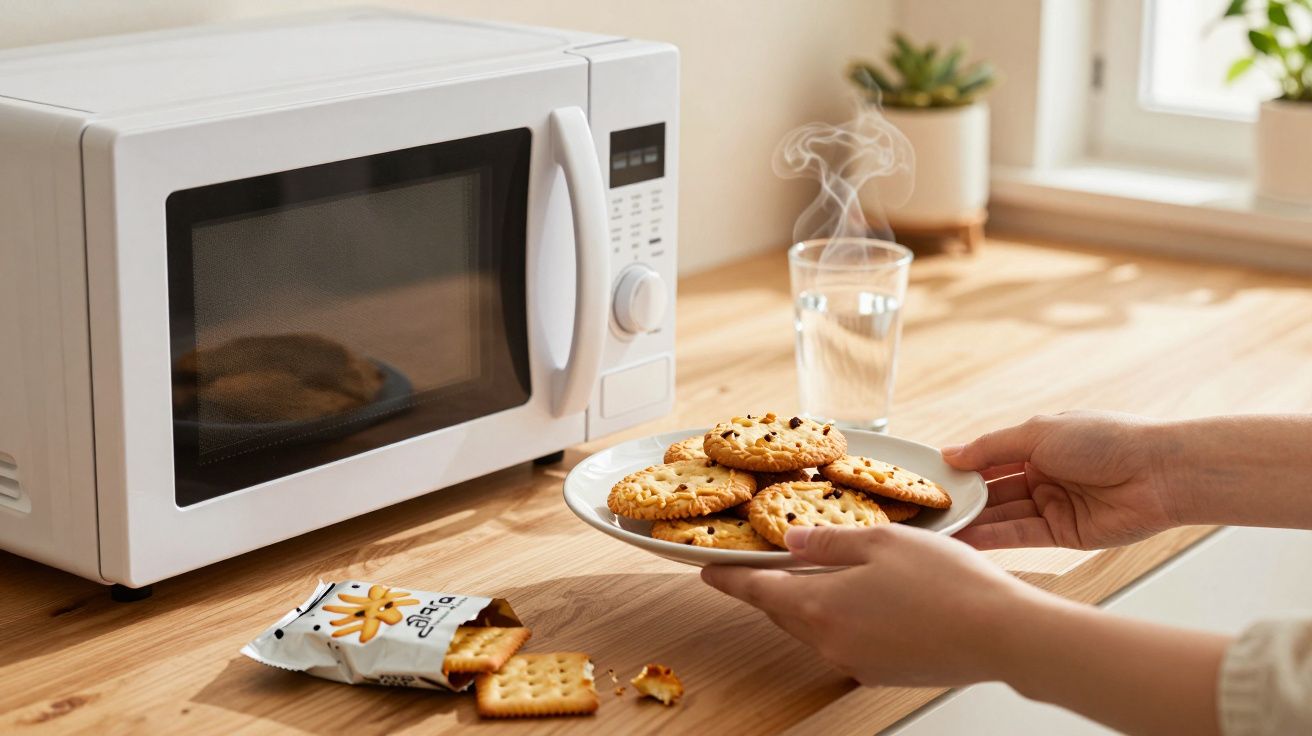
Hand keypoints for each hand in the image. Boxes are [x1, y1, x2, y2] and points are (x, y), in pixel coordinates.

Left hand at [701, 524, 1044, 687]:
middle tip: (755, 568)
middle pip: (782, 611)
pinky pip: (844, 642)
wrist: (1002, 635)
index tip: (707, 570)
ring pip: (813, 628)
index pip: (757, 590)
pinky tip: (862, 599)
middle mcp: (830, 641)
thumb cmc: (948, 583)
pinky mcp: (883, 671)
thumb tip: (793, 540)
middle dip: (767, 589)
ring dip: (806, 603)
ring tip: (814, 575)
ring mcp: (856, 662)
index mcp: (820, 606)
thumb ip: (829, 542)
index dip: (729, 577)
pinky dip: (839, 619)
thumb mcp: (881, 542)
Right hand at [943, 411, 1178, 549]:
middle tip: (924, 511)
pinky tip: (965, 540)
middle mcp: (1042, 475)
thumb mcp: (1038, 433)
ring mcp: (1052, 505)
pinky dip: (993, 538)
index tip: (926, 480)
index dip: (960, 469)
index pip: (988, 459)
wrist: (1159, 473)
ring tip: (936, 531)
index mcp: (1037, 444)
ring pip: (1002, 515)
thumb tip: (950, 453)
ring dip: (972, 522)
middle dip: (962, 500)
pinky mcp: (1064, 534)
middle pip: (992, 491)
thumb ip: (992, 448)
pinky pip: (1021, 536)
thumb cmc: (1105, 440)